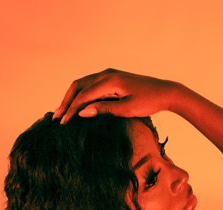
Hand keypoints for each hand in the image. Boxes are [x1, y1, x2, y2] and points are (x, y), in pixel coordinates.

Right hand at [52, 68, 175, 123]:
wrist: (165, 92)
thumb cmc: (149, 102)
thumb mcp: (127, 109)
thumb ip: (104, 109)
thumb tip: (82, 112)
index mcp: (109, 80)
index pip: (83, 96)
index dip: (72, 110)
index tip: (63, 123)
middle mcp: (107, 73)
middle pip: (78, 86)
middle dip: (66, 102)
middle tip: (57, 117)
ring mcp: (109, 74)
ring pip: (83, 84)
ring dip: (72, 97)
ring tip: (63, 112)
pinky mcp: (113, 78)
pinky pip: (91, 85)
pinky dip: (82, 95)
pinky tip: (78, 105)